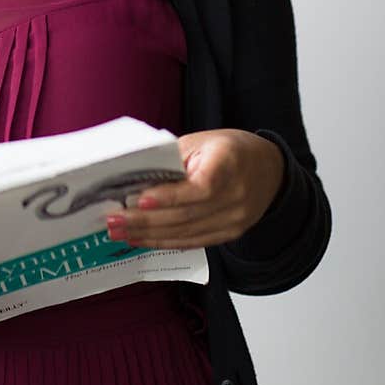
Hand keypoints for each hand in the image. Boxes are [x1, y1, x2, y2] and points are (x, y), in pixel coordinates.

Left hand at [106, 130, 286, 249]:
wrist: (270, 170)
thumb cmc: (229, 149)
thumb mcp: (202, 141)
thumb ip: (172, 159)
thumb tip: (135, 177)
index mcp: (229, 165)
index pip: (200, 188)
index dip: (169, 197)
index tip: (139, 200)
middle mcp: (235, 198)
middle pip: (186, 216)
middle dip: (145, 221)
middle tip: (114, 220)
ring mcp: (234, 221)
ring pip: (186, 234)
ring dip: (148, 236)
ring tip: (119, 232)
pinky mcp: (228, 234)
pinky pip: (193, 242)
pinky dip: (164, 242)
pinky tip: (142, 239)